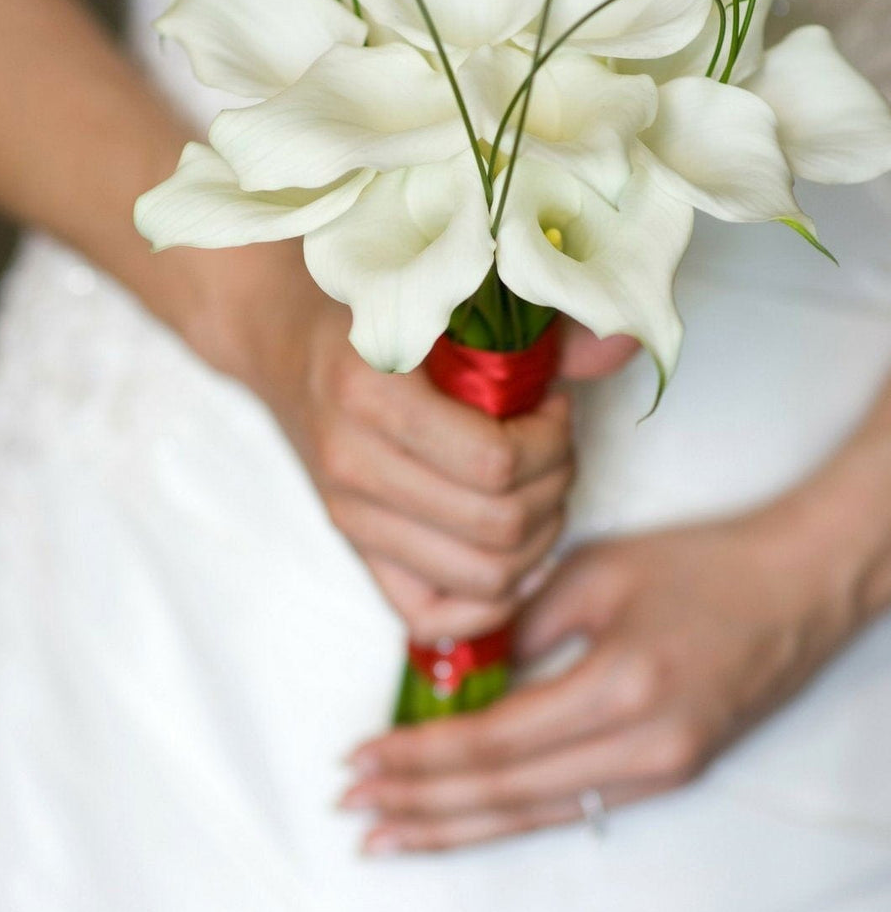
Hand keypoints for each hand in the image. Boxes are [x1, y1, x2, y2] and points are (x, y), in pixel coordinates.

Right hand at [237, 258, 575, 644]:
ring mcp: (349, 518)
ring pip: (485, 576)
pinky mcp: (356, 554)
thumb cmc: (380, 312)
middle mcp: (351, 464)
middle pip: (500, 524)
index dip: (550, 440)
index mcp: (369, 392)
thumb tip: (626, 345)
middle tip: (553, 446)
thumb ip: (542, 321)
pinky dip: (493, 599)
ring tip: (537, 487)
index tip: (550, 404)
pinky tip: (512, 546)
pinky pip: (438, 618)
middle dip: (553, 485)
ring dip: (537, 537)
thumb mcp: (451, 293)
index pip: (495, 463)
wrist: (286, 345)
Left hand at [342, 500, 859, 850]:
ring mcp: (661, 772)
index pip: (493, 742)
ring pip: (535, 817)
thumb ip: (519, 623)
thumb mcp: (599, 570)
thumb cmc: (704, 565)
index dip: (419, 758)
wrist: (803, 588)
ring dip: (454, 830)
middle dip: (420, 806)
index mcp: (621, 687)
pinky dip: (506, 820)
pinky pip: (571, 810)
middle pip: (506, 795)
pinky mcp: (669, 777)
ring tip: (387, 837)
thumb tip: (449, 671)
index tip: (358, 759)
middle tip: (353, 812)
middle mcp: (643, 747)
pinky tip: (460, 827)